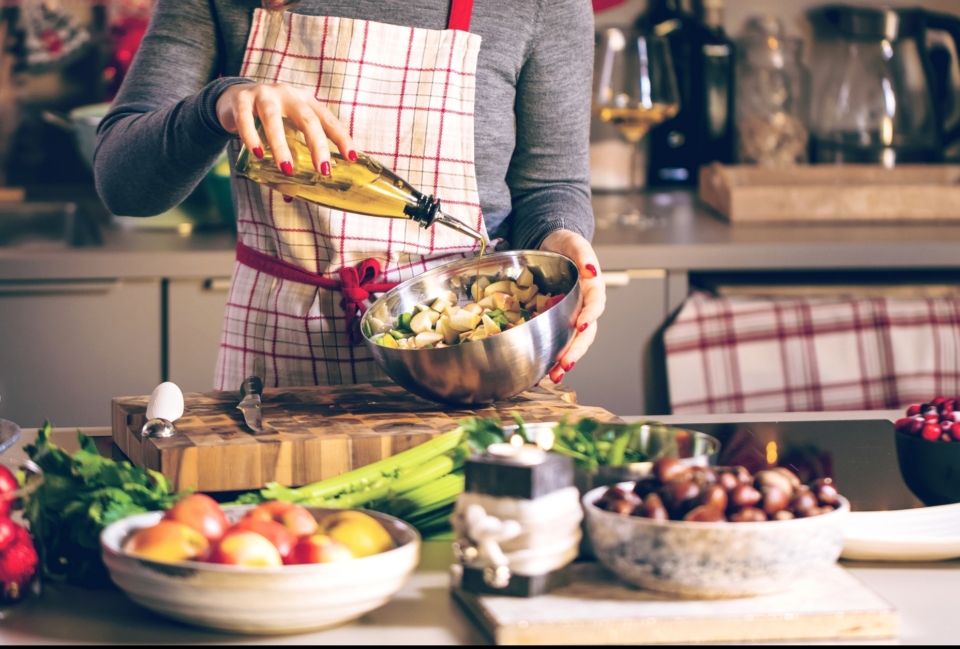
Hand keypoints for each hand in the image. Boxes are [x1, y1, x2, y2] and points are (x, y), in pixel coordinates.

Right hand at [216, 82, 355, 175]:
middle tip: (323, 170)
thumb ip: (290, 157)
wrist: (232, 99)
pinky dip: (252, 137)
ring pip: (273, 119)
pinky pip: (246, 119)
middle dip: (317, 145)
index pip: (328, 120)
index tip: (351, 158)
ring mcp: (264, 94)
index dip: (341, 138)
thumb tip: (291, 196)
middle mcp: (288, 95)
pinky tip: (258, 153)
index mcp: (305, 101)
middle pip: (307, 118)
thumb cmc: (266, 119)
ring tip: (286, 169)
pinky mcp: (241, 99)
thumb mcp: (285, 130)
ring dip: (281, 146)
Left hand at [538, 229, 605, 382]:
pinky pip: (557, 341)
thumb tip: (591, 270)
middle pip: (585, 333)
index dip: (590, 316)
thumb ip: (583, 255)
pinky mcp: (557, 322)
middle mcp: (584, 306)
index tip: (581, 326)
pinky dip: (551, 357)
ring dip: (565, 361)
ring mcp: (571, 316)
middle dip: (576, 350)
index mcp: (592, 288)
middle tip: (565, 364)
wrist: (551, 246)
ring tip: (554, 376)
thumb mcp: (574, 243)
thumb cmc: (565, 245)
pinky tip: (541, 370)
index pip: (595, 305)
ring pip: (573, 342)